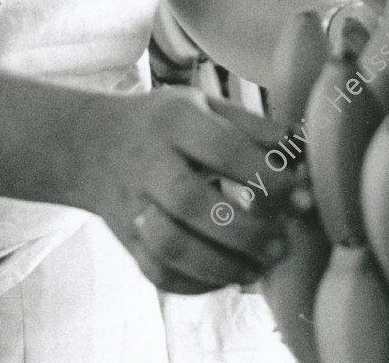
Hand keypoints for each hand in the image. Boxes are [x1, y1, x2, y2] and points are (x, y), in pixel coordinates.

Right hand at [73, 87, 302, 294]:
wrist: (89, 144)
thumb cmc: (164, 124)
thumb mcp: (202, 105)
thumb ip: (251, 126)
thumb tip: (299, 151)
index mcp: (174, 121)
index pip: (223, 149)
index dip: (266, 177)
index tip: (299, 197)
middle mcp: (148, 162)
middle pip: (192, 203)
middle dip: (245, 231)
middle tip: (282, 244)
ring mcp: (132, 204)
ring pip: (172, 247)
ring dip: (223, 265)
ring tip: (260, 266)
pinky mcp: (126, 240)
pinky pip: (158, 273)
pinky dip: (197, 283)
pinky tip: (228, 277)